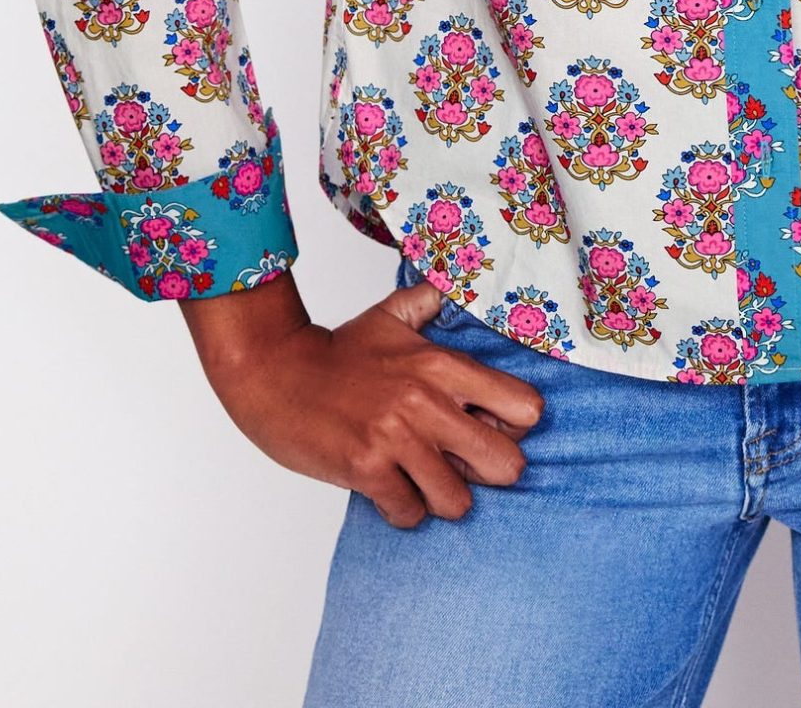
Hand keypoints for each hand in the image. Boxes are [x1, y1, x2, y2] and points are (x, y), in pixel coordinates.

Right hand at [178, 270, 545, 527]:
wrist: (275, 371)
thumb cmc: (337, 351)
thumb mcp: (391, 316)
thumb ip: (430, 303)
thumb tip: (456, 286)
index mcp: (442, 364)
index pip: (525, 407)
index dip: (514, 426)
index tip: (491, 428)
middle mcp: (428, 401)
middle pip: (506, 464)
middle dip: (489, 473)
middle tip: (463, 465)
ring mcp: (397, 438)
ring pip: (458, 501)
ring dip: (441, 497)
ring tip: (422, 479)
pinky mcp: (366, 468)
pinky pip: (409, 514)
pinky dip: (402, 510)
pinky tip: (389, 489)